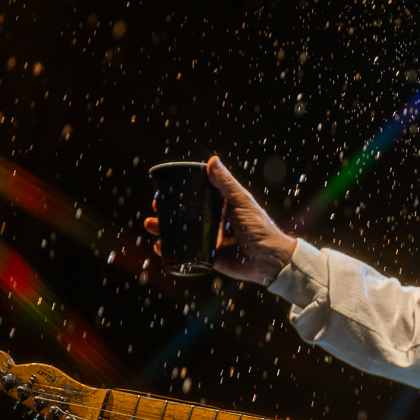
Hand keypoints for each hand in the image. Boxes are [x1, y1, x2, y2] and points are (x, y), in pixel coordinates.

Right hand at [144, 155, 296, 285]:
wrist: (269, 259)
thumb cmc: (260, 227)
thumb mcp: (242, 201)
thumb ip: (226, 183)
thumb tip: (212, 160)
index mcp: (223, 207)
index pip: (198, 197)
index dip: (181, 194)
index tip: (164, 191)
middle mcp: (216, 222)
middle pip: (187, 215)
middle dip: (167, 213)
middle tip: (153, 209)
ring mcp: (212, 240)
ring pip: (184, 234)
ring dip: (165, 230)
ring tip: (151, 226)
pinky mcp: (211, 257)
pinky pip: (188, 254)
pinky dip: (172, 251)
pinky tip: (160, 247)